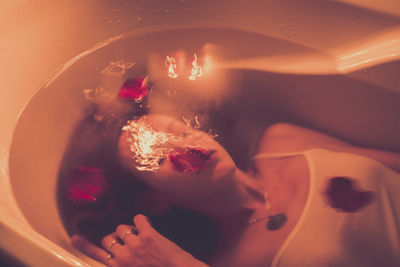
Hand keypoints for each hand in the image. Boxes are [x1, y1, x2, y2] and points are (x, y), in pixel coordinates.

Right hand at [72, 214, 208, 266]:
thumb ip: (123, 263)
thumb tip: (115, 255)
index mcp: (117, 266)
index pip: (96, 254)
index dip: (84, 245)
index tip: (75, 237)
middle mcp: (123, 256)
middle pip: (108, 238)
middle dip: (116, 238)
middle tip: (127, 240)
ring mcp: (135, 244)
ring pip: (122, 227)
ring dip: (130, 229)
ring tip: (141, 236)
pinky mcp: (148, 234)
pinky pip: (138, 218)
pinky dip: (143, 220)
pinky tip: (148, 226)